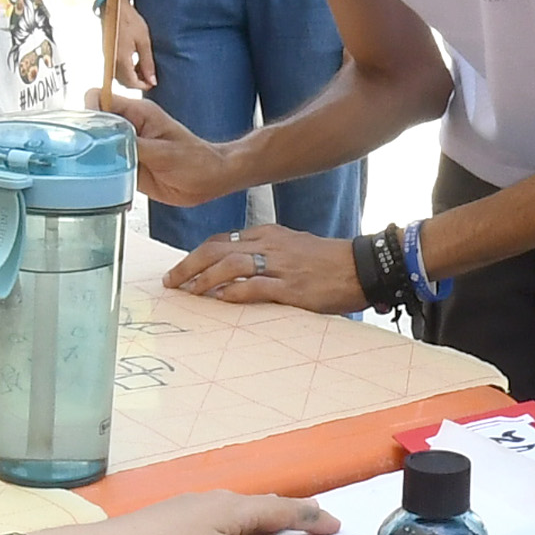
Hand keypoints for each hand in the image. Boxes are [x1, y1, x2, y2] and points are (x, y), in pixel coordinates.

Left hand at [44, 489, 336, 534]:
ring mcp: (185, 511)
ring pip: (234, 513)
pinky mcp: (164, 526)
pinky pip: (213, 523)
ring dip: (259, 522)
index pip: (283, 509)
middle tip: (311, 518)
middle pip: (259, 506)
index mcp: (234, 509)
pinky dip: (233, 531)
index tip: (336, 524)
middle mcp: (212, 502)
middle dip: (287, 514)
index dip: (311, 518)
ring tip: (273, 528)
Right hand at [95, 84, 236, 205]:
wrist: (210, 180)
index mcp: (137, 113)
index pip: (100, 99)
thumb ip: (133, 146)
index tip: (82, 130)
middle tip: (79, 154)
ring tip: (85, 170)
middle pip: (93, 123)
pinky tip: (97, 181)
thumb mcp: (163, 153)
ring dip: (90, 157)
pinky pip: (106, 165)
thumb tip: (105, 142)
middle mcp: (128, 128)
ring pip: (96, 145)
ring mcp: (126, 146)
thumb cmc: (196, 160)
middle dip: (83, 136)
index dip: (86, 110)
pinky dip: (100, 172)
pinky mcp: (128, 165)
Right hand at [108, 0, 158, 90]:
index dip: (143, 86)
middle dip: (137, 83)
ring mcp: (108, 57)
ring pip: (119, 77)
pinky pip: (115, 69)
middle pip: (124, 82)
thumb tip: (152, 81)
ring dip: (131, 77)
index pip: (131, 83)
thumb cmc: (130, 21)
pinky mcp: (107, 53)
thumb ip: (147, 63)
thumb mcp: (144, 42)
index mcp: (121, 59)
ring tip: (143, 68)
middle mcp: (112, 61)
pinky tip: (134, 62)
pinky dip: (126, 70)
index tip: (152, 83)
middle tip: (149, 77)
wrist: (114, 8)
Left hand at [168, 224, 365, 315]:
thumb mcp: (294, 247)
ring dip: (204, 280)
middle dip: (189, 265)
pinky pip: (255, 286)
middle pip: (216, 249)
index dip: (197, 255)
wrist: (363, 265)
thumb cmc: (330, 261)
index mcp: (269, 235)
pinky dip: (234, 292)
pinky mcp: (292, 286)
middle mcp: (270, 245)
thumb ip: (267, 254)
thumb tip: (241, 272)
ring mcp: (280, 265)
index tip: (182, 270)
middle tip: (171, 282)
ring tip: (188, 293)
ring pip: (230, 265)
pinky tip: (220, 300)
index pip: (222, 241)